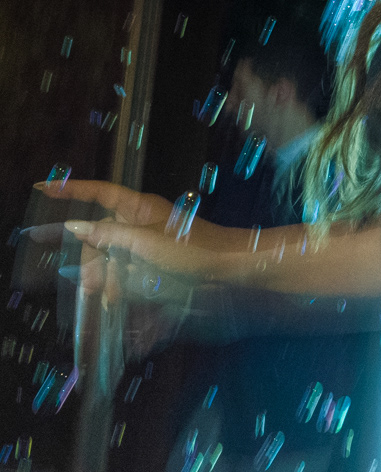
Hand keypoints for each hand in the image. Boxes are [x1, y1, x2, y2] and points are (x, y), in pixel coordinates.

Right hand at [27, 179, 247, 285]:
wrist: (229, 266)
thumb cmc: (192, 250)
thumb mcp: (146, 243)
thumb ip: (109, 235)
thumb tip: (75, 225)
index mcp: (139, 207)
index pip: (99, 193)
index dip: (71, 189)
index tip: (43, 187)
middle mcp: (141, 219)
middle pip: (101, 232)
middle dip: (92, 259)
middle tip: (90, 287)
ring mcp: (148, 238)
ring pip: (112, 253)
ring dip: (106, 276)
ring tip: (109, 300)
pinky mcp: (156, 256)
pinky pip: (127, 266)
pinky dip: (119, 281)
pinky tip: (117, 299)